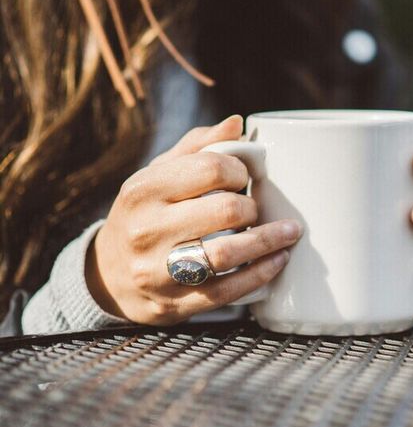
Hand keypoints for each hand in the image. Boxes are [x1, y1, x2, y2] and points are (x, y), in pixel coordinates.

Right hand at [85, 115, 302, 324]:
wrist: (109, 276)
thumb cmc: (146, 214)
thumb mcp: (158, 175)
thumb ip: (197, 148)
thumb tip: (237, 123)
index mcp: (143, 190)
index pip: (210, 169)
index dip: (239, 171)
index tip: (244, 178)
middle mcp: (146, 230)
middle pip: (225, 210)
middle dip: (253, 207)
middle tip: (256, 208)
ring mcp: (158, 271)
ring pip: (227, 253)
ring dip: (267, 241)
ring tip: (288, 232)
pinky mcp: (175, 303)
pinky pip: (228, 290)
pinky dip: (261, 274)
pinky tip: (279, 260)